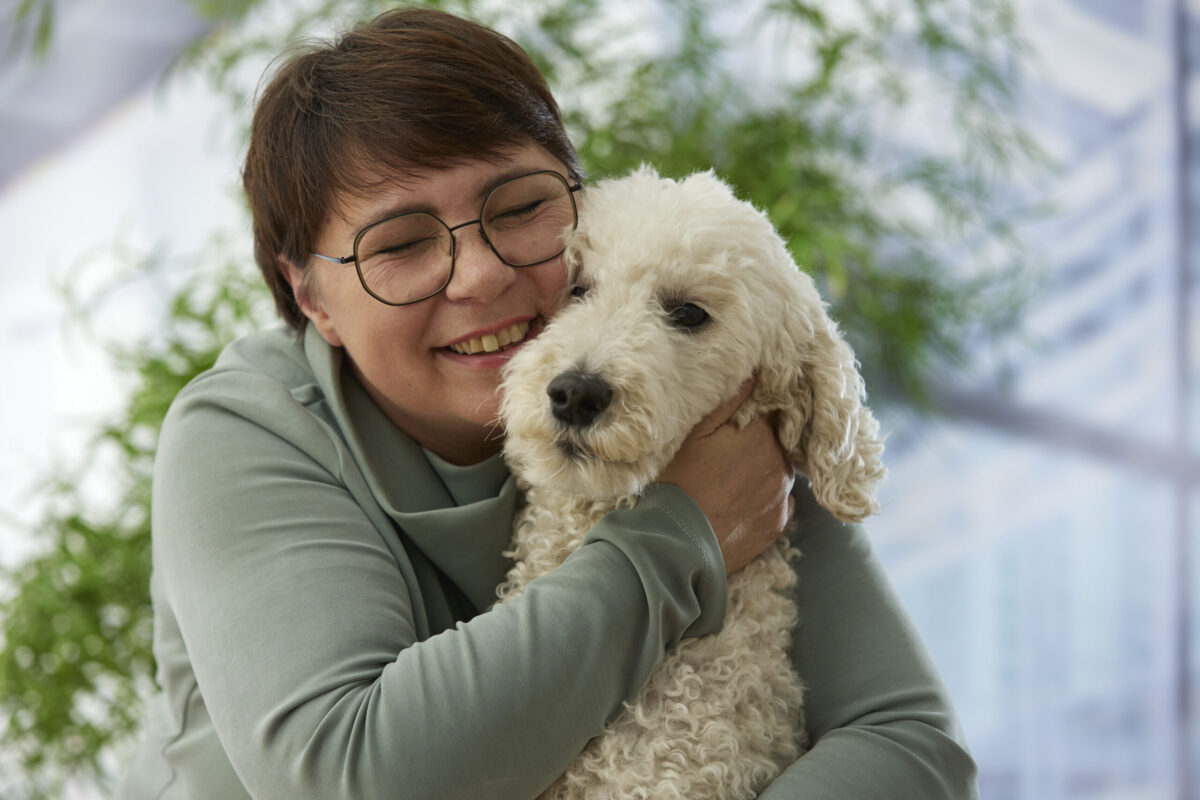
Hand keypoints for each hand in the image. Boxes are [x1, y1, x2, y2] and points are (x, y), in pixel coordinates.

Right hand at [658, 380, 795, 574]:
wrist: (679, 544)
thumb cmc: (680, 482)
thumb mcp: (694, 433)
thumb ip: (728, 400)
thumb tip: (756, 373)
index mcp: (761, 435)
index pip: (772, 409)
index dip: (757, 410)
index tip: (741, 417)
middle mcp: (781, 463)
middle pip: (777, 441)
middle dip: (760, 441)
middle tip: (730, 450)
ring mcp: (782, 496)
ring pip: (780, 470)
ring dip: (764, 469)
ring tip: (733, 478)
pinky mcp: (779, 524)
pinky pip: (780, 501)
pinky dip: (766, 498)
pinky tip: (742, 501)